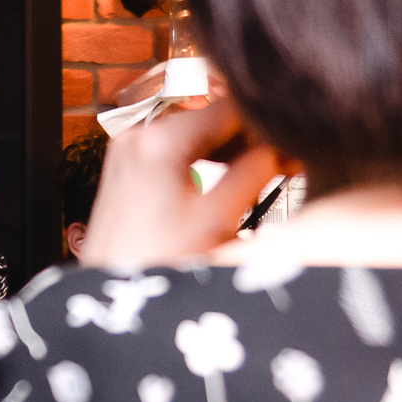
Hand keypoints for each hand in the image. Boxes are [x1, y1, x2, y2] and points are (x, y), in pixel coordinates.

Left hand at [77, 99, 297, 267]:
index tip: (291, 142)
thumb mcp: (217, 219)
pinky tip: (225, 180)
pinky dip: (201, 160)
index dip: (265, 125)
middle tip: (283, 162)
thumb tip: (280, 149)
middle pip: (208, 118)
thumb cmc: (155, 263)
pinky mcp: (124, 168)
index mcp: (158, 140)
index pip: (227, 108)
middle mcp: (136, 136)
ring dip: (226, 150)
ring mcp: (127, 151)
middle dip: (246, 138)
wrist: (110, 293)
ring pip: (191, 134)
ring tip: (259, 173)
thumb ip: (253, 173)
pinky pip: (172, 150)